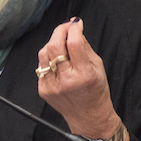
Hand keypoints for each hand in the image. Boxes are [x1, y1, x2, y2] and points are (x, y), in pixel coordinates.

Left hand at [36, 18, 124, 140]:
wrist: (88, 117)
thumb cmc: (96, 91)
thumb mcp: (98, 66)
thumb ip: (85, 46)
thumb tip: (74, 29)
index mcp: (84, 74)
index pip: (74, 43)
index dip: (74, 28)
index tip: (76, 23)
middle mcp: (66, 80)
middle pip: (55, 46)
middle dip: (60, 31)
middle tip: (66, 27)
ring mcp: (52, 86)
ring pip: (44, 53)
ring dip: (52, 43)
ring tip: (61, 43)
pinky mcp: (43, 89)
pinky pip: (41, 66)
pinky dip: (48, 58)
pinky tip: (57, 60)